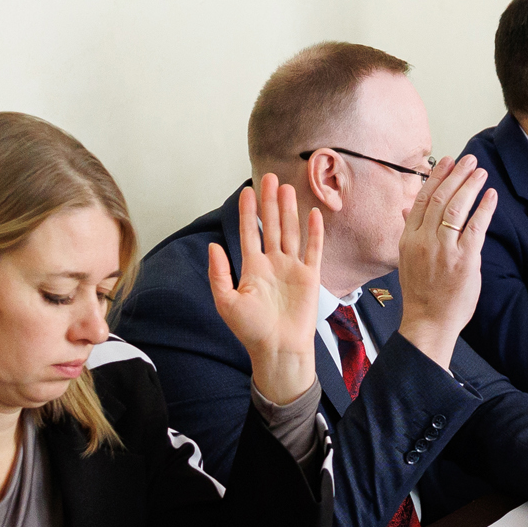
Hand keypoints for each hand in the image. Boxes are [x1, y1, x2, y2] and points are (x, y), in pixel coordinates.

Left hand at [208, 178, 326, 404]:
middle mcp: (273, 264)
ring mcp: (292, 269)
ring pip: (291, 232)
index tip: (246, 191)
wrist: (278, 349)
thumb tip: (213, 245)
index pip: (249, 233)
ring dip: (289, 210)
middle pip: (271, 226)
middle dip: (269, 202)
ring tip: (287, 187)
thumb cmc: (251, 330)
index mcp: (252, 268)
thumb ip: (219, 273)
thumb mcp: (226, 302)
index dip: (247, 212)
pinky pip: (313, 249)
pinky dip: (314, 232)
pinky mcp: (310, 276)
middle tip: (269, 177)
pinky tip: (313, 214)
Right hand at [394, 156, 493, 369]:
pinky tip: (490, 196)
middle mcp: (424, 241)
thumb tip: (407, 209)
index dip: (435, 177)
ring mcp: (444, 250)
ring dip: (470, 186)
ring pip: (456, 208)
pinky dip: (484, 208)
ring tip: (480, 172)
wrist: (428, 321)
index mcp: (409, 239)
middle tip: (469, 160)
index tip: (446, 161)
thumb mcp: (407, 258)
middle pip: (440, 199)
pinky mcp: (464, 260)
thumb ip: (410, 230)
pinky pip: (475, 227)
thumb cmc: (421, 292)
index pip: (421, 199)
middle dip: (456, 175)